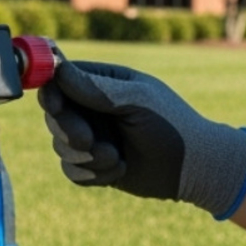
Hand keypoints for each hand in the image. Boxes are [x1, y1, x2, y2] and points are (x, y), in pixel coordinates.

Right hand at [37, 60, 245, 216]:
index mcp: (103, 83)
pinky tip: (120, 169)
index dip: (52, 93)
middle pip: (54, 116)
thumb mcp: (137, 101)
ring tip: (118, 157)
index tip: (55, 106)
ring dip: (88, 157)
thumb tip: (60, 71)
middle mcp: (92, 108)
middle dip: (69, 131)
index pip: (60, 81)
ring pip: (60, 146)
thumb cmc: (171, 125)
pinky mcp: (94, 165)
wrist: (193, 168)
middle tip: (89, 141)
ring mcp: (91, 137)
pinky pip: (71, 171)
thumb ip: (98, 88)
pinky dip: (93, 175)